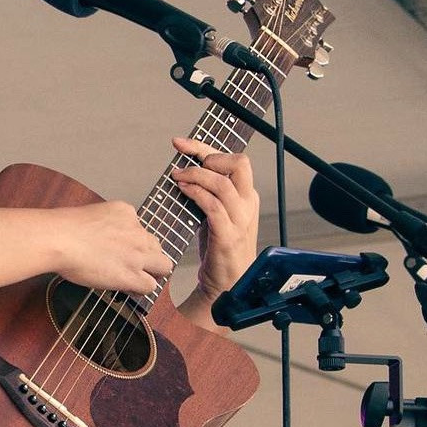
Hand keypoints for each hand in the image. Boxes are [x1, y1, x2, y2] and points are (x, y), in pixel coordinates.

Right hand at [51, 201, 173, 294]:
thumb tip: (100, 240)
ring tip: (135, 280)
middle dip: (148, 257)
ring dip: (150, 273)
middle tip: (133, 266)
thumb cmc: (62, 229)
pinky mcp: (132, 274)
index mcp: (125, 212)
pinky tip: (130, 289)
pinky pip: (150, 286)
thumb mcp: (90, 215)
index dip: (133, 244)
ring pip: (163, 266)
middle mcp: (136, 231)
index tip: (122, 251)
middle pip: (156, 247)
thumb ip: (103, 225)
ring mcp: (137, 254)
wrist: (60, 238)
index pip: (140, 230)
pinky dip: (141, 289)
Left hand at [170, 137, 258, 304]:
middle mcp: (248, 203)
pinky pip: (213, 206)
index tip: (180, 143)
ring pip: (223, 183)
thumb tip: (183, 169)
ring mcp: (241, 219)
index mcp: (247, 195)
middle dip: (208, 155)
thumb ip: (208, 192)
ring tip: (177, 177)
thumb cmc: (219, 246)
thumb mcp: (216, 212)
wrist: (227, 283)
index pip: (233, 160)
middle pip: (239, 163)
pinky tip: (182, 191)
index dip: (205, 147)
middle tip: (184, 163)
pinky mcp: (229, 235)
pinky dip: (196, 194)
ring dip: (195, 175)